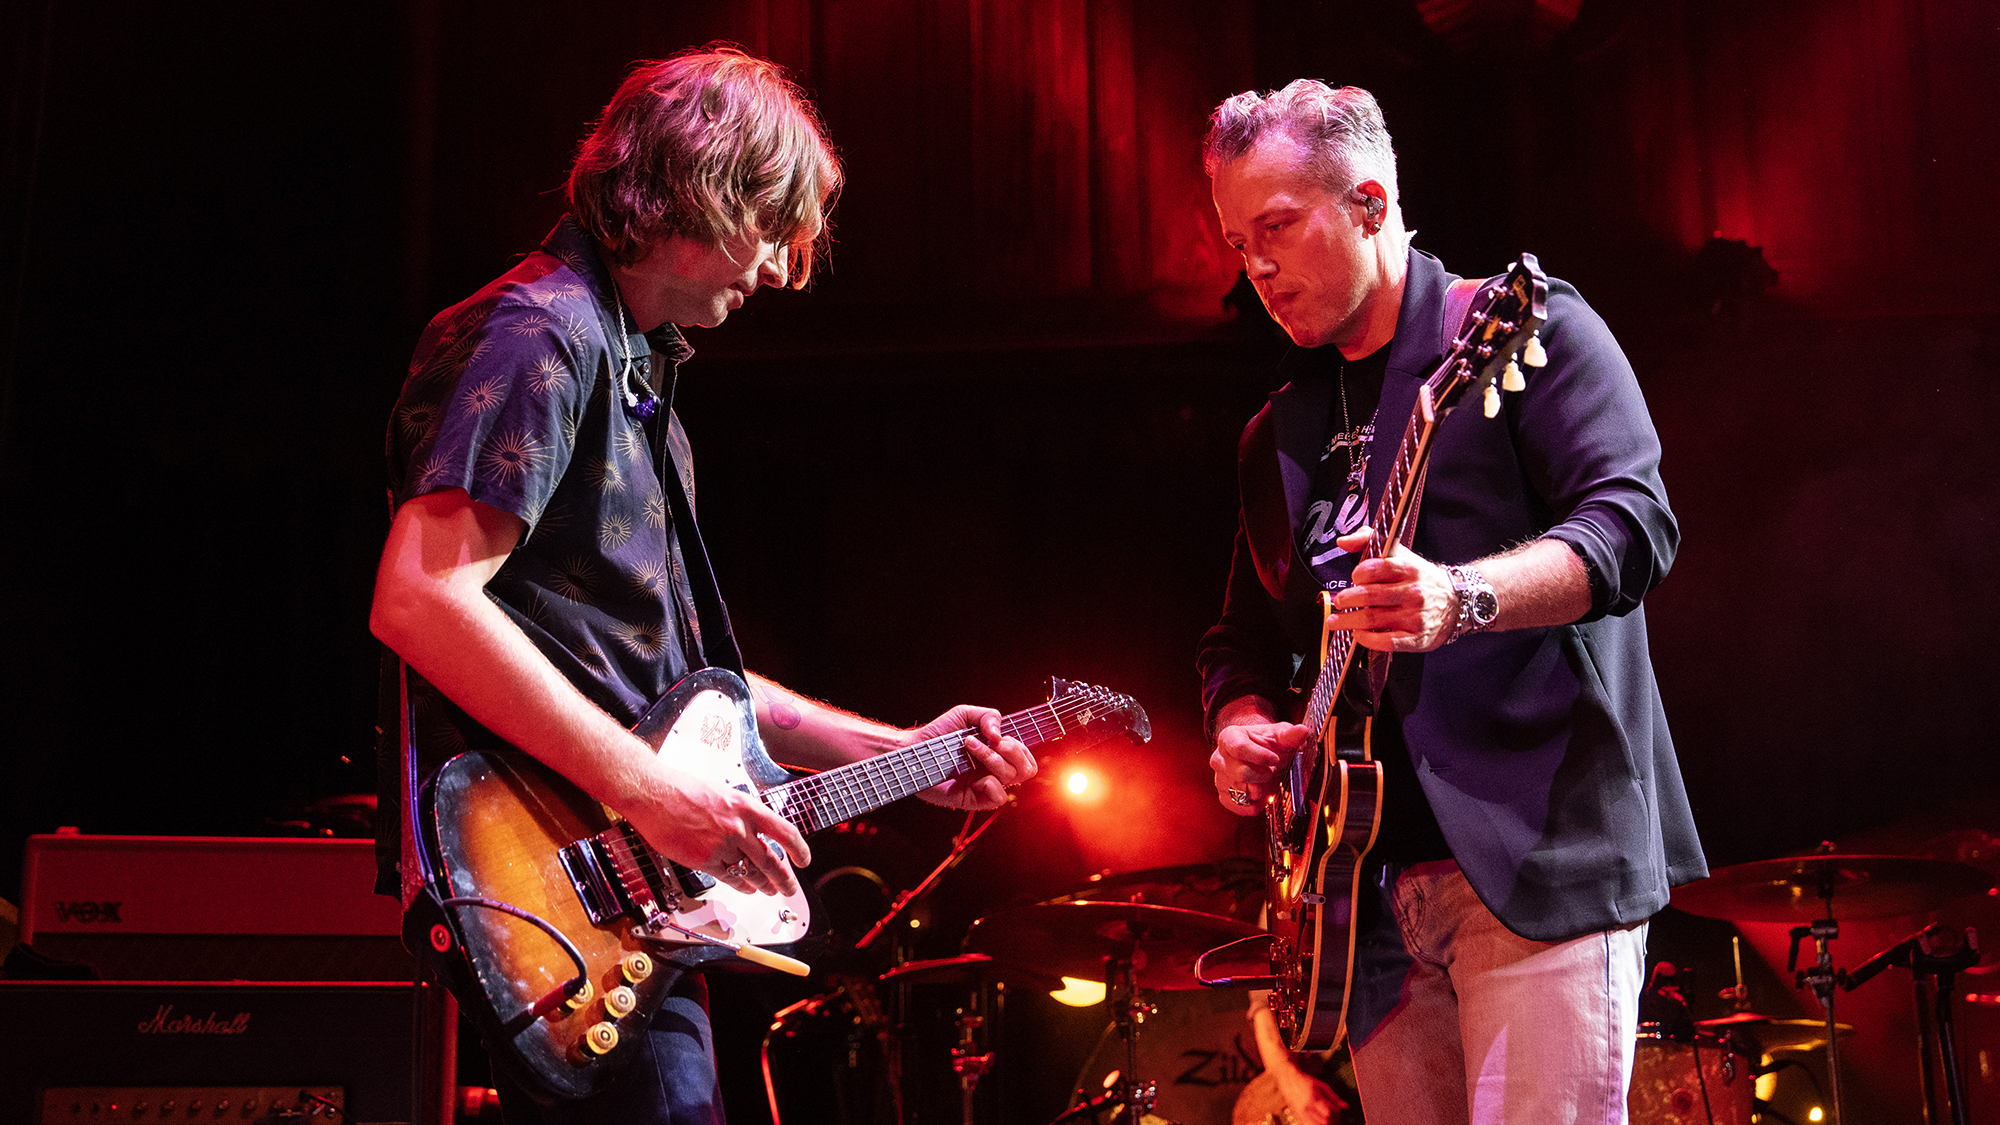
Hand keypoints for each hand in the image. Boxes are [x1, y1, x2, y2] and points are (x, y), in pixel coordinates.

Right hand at [621, 756, 811, 898]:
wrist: (654, 794)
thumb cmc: (684, 790)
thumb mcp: (725, 793)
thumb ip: (743, 813)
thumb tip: (757, 832)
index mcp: (747, 806)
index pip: (785, 831)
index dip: (799, 849)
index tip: (804, 859)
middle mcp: (739, 827)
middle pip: (771, 860)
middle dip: (784, 879)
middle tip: (790, 888)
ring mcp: (722, 845)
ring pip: (751, 873)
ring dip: (763, 885)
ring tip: (769, 891)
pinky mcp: (704, 860)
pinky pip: (729, 878)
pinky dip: (741, 886)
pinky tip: (746, 889)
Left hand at [908, 705, 1037, 808]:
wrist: (914, 750)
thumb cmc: (938, 733)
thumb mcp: (965, 715)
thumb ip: (988, 716)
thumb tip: (999, 735)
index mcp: (997, 754)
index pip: (1027, 757)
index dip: (1021, 747)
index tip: (1000, 737)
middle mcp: (994, 770)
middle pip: (1027, 769)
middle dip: (1014, 752)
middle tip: (993, 742)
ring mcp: (985, 785)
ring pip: (1011, 778)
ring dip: (992, 759)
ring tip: (969, 747)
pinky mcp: (974, 799)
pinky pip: (998, 797)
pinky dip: (990, 783)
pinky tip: (973, 777)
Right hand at [1210, 719, 1308, 815]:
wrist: (1260, 755)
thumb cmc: (1268, 744)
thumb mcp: (1280, 735)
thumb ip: (1290, 734)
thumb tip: (1302, 731)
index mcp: (1228, 738)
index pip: (1239, 748)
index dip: (1260, 756)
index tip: (1275, 759)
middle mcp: (1219, 758)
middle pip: (1241, 773)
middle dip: (1263, 775)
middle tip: (1271, 770)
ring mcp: (1219, 778)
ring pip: (1241, 792)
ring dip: (1260, 790)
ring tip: (1265, 781)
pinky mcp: (1224, 796)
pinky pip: (1240, 807)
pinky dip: (1256, 804)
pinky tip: (1261, 793)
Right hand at [1274, 1063, 1344, 1124]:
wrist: (1289, 1081)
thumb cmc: (1306, 1082)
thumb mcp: (1322, 1086)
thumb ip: (1334, 1097)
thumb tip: (1345, 1106)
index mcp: (1314, 1098)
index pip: (1330, 1112)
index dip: (1337, 1113)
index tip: (1338, 1109)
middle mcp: (1307, 1108)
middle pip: (1325, 1122)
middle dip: (1333, 1120)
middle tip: (1334, 1115)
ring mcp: (1302, 1114)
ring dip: (1326, 1124)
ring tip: (1328, 1118)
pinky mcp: (1299, 1117)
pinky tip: (1320, 1121)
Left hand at [1327, 525, 1457, 651]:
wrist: (1458, 603)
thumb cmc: (1422, 579)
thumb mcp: (1401, 555)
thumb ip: (1369, 541)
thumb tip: (1343, 541)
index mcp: (1409, 569)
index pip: (1377, 568)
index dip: (1359, 573)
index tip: (1354, 577)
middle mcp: (1413, 592)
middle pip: (1370, 595)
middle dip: (1347, 599)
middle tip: (1339, 601)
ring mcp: (1415, 617)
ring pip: (1373, 619)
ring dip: (1349, 621)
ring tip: (1336, 621)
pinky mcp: (1417, 638)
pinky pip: (1387, 641)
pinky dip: (1368, 639)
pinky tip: (1358, 634)